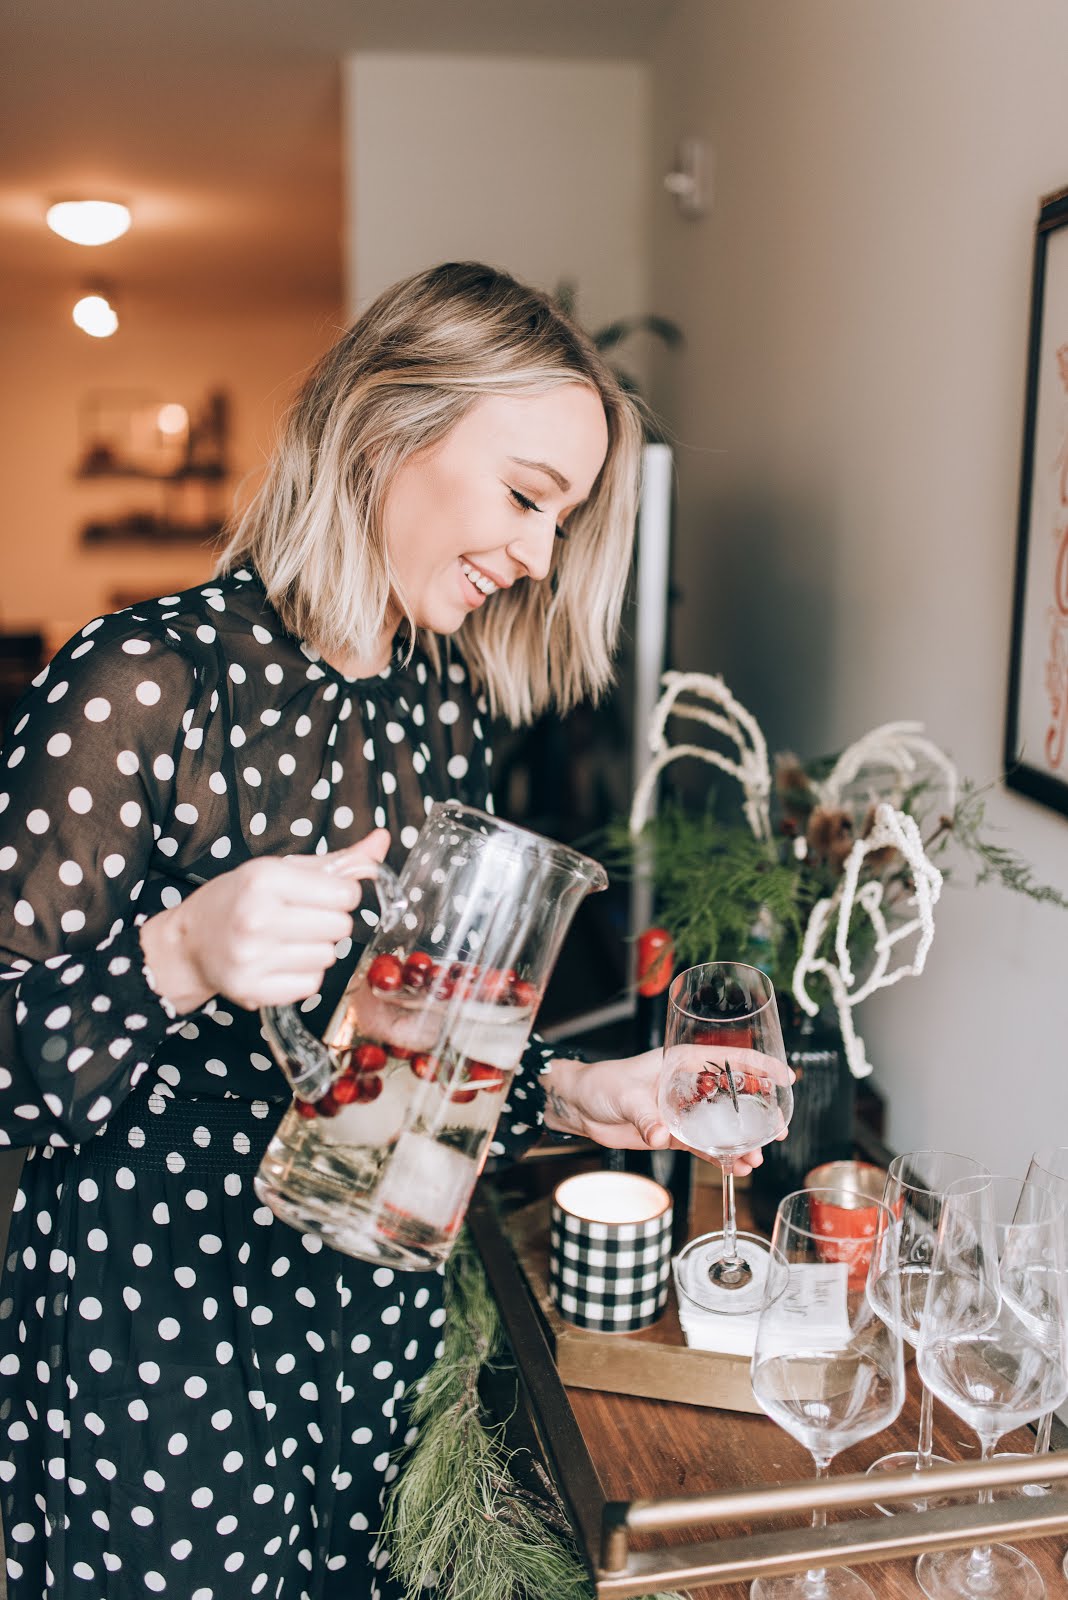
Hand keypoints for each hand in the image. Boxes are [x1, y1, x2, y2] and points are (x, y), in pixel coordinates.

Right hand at [140, 830, 389, 1012]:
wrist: (190, 942)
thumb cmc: (239, 899)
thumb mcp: (281, 869)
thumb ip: (339, 861)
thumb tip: (383, 840)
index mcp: (265, 879)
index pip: (345, 893)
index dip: (341, 895)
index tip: (321, 896)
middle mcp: (257, 918)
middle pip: (341, 927)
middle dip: (330, 922)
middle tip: (302, 919)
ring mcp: (253, 957)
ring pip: (329, 957)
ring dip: (318, 949)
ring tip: (288, 940)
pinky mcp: (253, 990)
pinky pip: (312, 984)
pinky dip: (304, 975)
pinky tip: (281, 962)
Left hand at [543, 1047, 792, 1177]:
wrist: (580, 1107)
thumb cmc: (601, 1084)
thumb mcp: (625, 1095)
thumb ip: (645, 1116)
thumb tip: (660, 1136)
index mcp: (681, 1062)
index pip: (727, 1059)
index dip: (758, 1066)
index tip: (786, 1077)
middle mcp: (688, 1085)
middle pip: (732, 1096)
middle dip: (758, 1112)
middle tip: (778, 1130)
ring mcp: (683, 1111)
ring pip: (721, 1125)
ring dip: (741, 1141)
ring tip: (756, 1158)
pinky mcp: (673, 1134)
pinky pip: (703, 1145)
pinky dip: (719, 1157)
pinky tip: (736, 1168)